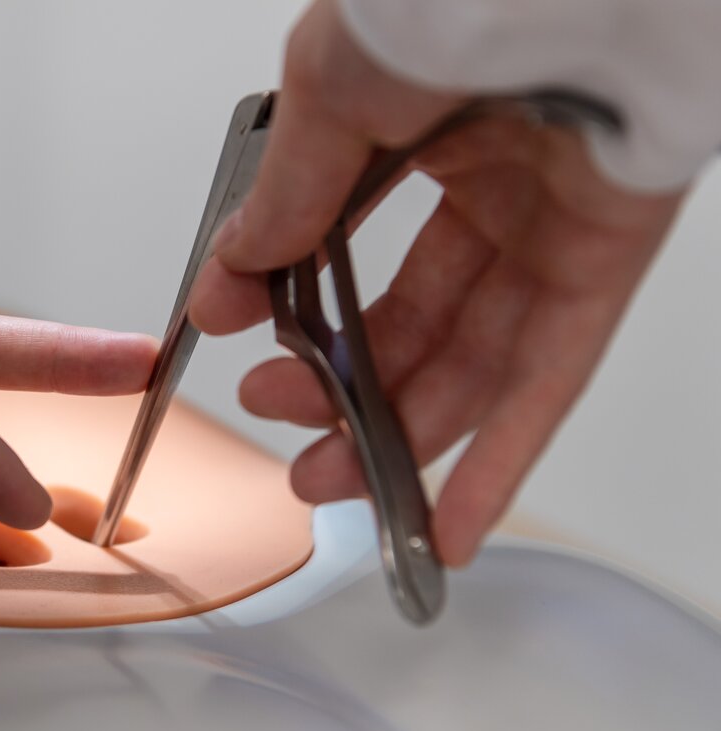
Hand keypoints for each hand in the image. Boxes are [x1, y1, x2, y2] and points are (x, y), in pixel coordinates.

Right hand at [189, 0, 684, 565]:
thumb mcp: (329, 97)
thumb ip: (287, 199)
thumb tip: (235, 278)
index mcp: (414, 132)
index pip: (344, 248)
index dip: (290, 309)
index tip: (234, 342)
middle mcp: (488, 184)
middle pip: (411, 322)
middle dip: (340, 392)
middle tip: (287, 437)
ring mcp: (551, 226)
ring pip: (472, 359)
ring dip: (399, 433)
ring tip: (331, 482)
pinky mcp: (606, 261)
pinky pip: (550, 377)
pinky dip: (499, 456)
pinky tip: (449, 523)